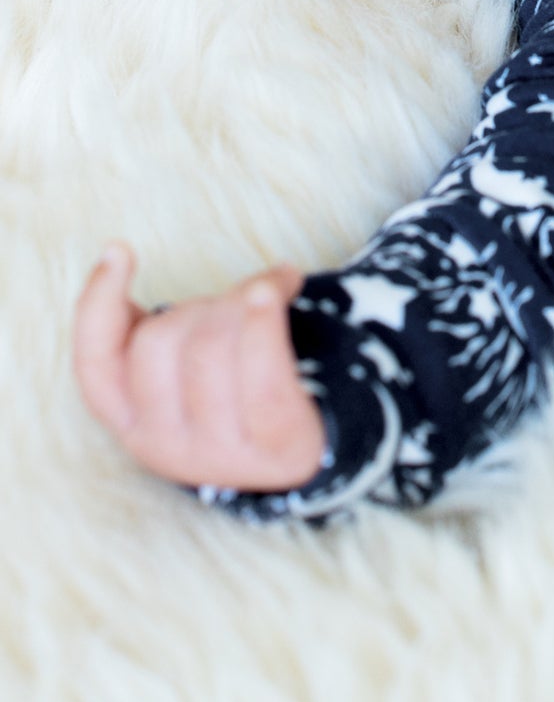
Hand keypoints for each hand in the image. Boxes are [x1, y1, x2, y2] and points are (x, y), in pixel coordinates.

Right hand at [73, 241, 326, 492]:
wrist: (309, 449)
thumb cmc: (238, 392)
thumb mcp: (181, 368)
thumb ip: (150, 327)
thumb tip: (114, 257)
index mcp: (134, 424)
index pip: (95, 365)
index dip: (97, 304)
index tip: (119, 250)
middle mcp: (166, 447)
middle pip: (157, 342)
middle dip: (199, 304)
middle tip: (240, 301)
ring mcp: (220, 452)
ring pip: (208, 347)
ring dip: (243, 302)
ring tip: (270, 296)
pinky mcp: (276, 442)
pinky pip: (263, 373)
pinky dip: (266, 321)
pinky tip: (283, 282)